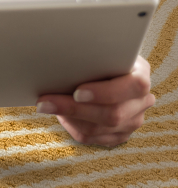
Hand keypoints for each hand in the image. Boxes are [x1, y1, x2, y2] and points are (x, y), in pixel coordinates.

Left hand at [36, 55, 155, 146]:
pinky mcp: (119, 135)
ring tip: (45, 105)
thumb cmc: (97, 55)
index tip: (77, 92)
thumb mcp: (99, 50)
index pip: (134, 86)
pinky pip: (92, 138)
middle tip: (45, 101)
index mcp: (140, 75)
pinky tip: (59, 114)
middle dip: (75, 109)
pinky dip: (71, 126)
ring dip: (68, 118)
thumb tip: (61, 58)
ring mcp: (132, 121)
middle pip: (113, 114)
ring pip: (99, 129)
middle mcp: (141, 101)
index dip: (106, 92)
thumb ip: (92, 56)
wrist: (103, 66)